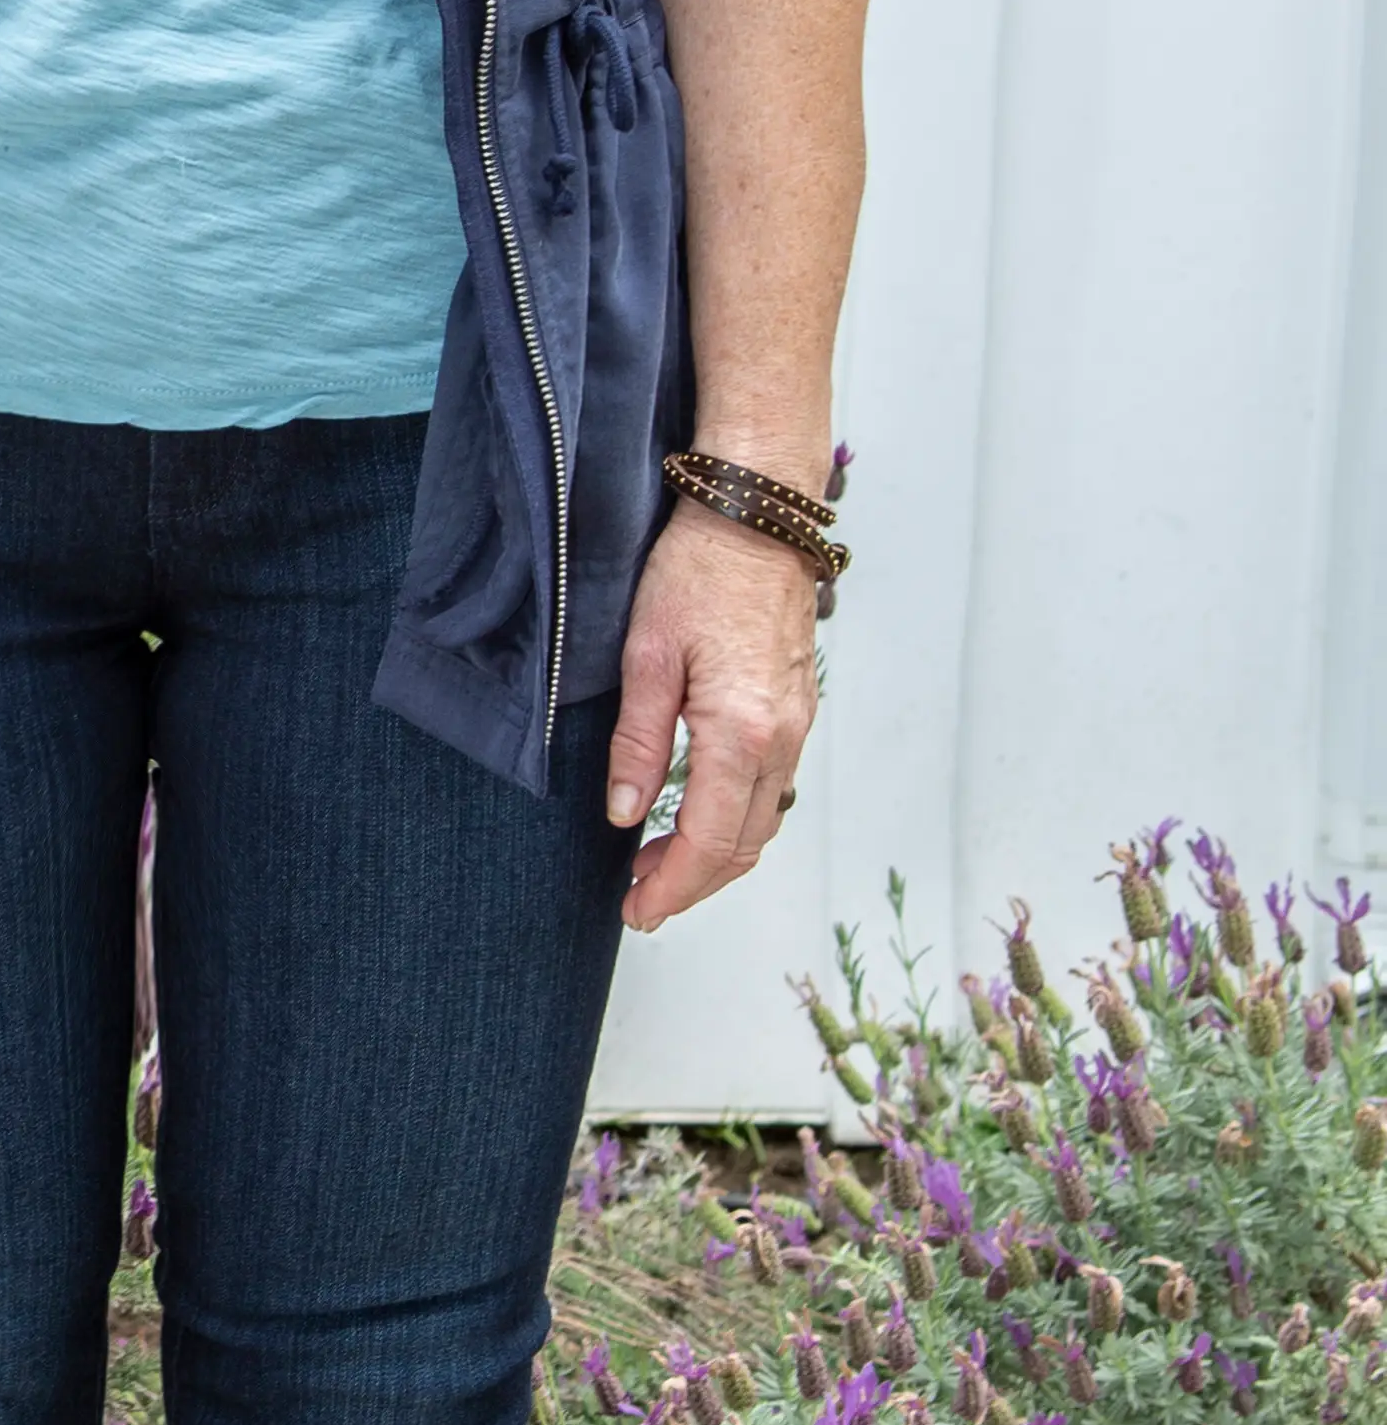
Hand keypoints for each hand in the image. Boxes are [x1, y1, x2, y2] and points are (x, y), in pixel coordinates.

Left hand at [609, 505, 820, 929]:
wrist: (757, 513)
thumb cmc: (698, 570)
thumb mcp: (646, 655)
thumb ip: (640, 742)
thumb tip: (626, 813)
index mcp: (742, 731)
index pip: (711, 840)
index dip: (673, 886)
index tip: (638, 911)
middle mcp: (782, 738)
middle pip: (744, 845)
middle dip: (692, 883)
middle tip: (640, 899)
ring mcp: (798, 724)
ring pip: (764, 820)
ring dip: (715, 854)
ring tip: (657, 863)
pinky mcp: (798, 708)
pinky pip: (774, 787)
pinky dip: (737, 818)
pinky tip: (697, 813)